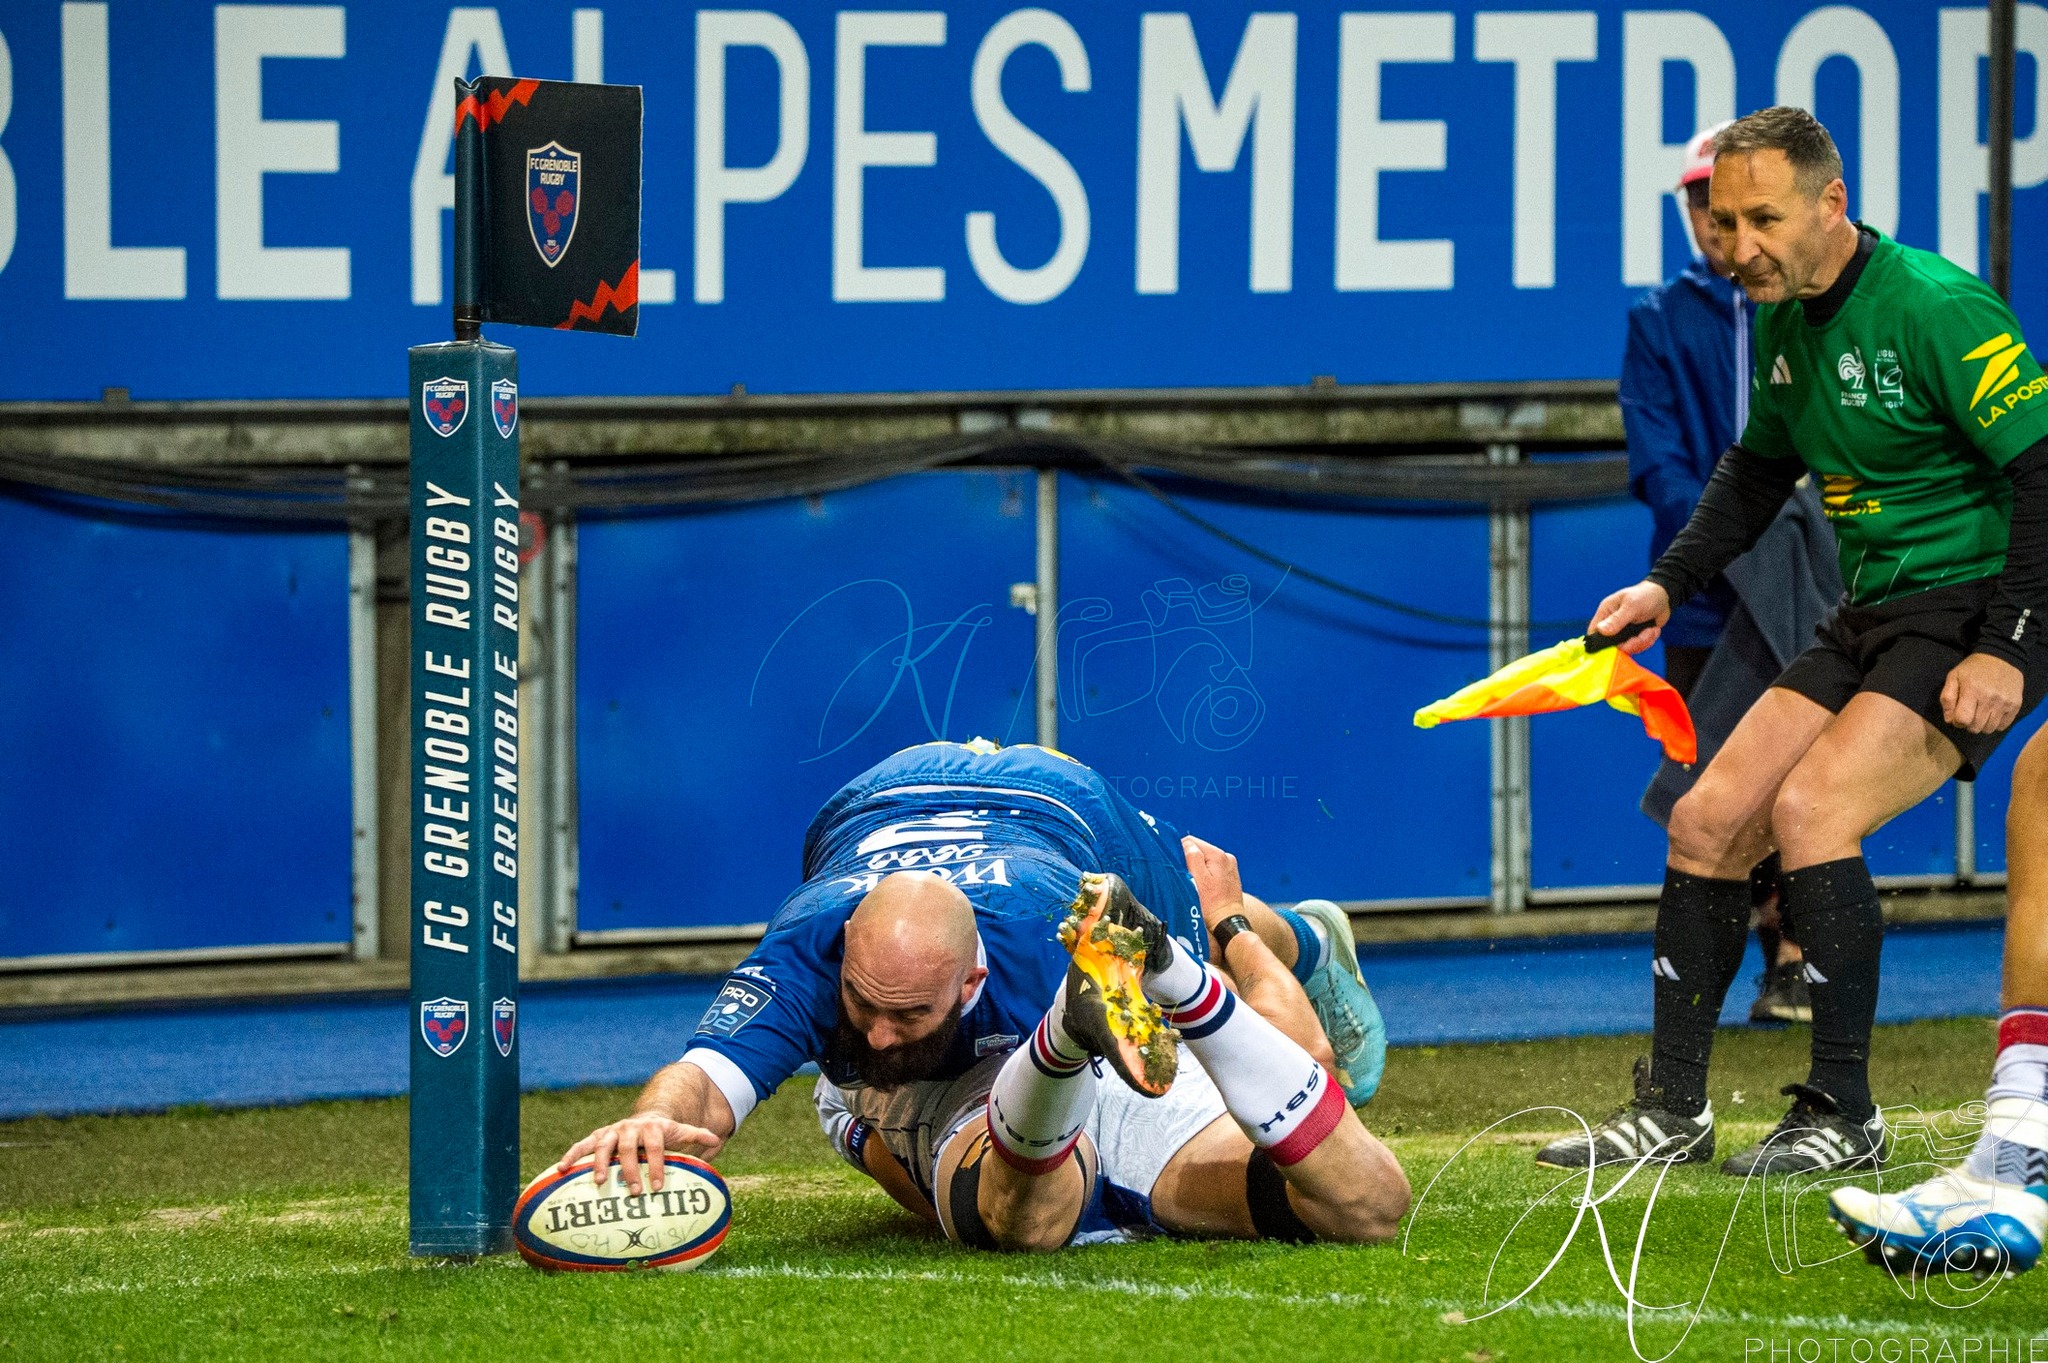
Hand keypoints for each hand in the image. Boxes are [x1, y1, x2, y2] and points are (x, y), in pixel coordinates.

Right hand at [557, 1113, 725, 1195]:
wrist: (645, 1119)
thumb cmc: (664, 1134)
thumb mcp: (681, 1132)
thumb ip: (696, 1135)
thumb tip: (717, 1140)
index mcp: (653, 1128)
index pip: (656, 1146)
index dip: (657, 1165)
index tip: (658, 1187)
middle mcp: (630, 1127)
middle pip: (629, 1146)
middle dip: (631, 1169)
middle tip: (633, 1191)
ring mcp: (612, 1131)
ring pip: (603, 1144)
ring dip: (601, 1163)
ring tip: (601, 1182)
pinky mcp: (597, 1136)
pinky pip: (581, 1145)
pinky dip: (571, 1155)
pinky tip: (560, 1169)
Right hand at [1181, 835, 1245, 926]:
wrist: (1228, 924)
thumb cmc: (1211, 905)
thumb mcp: (1197, 880)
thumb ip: (1192, 857)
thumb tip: (1187, 844)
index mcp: (1218, 855)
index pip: (1191, 841)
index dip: (1180, 853)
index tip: (1178, 869)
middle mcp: (1227, 857)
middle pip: (1199, 851)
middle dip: (1190, 862)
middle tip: (1186, 879)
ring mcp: (1230, 867)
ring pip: (1205, 860)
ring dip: (1197, 869)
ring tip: (1196, 885)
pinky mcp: (1230, 876)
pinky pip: (1212, 869)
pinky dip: (1205, 875)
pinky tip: (1204, 888)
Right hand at [1588, 581, 1672, 654]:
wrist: (1664, 596)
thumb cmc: (1646, 595)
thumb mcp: (1632, 606)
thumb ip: (1617, 619)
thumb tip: (1601, 630)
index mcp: (1606, 613)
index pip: (1594, 632)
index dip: (1600, 643)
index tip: (1615, 646)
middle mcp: (1613, 624)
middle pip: (1612, 645)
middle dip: (1630, 644)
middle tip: (1640, 637)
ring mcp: (1624, 631)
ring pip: (1628, 648)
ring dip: (1642, 642)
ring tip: (1650, 630)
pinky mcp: (1635, 636)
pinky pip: (1638, 647)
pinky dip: (1648, 640)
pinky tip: (1653, 629)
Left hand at [1940, 653, 2024, 734]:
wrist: (2001, 657)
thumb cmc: (1973, 669)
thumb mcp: (1954, 677)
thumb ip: (1947, 698)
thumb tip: (1949, 720)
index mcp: (1972, 691)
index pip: (1963, 720)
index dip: (1957, 722)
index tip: (1958, 716)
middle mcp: (1989, 698)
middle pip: (1976, 727)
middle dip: (1968, 725)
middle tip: (1969, 715)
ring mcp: (2004, 703)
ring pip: (1989, 729)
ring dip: (1982, 726)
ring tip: (1980, 714)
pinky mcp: (2015, 705)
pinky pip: (2003, 726)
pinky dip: (1995, 724)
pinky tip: (1992, 714)